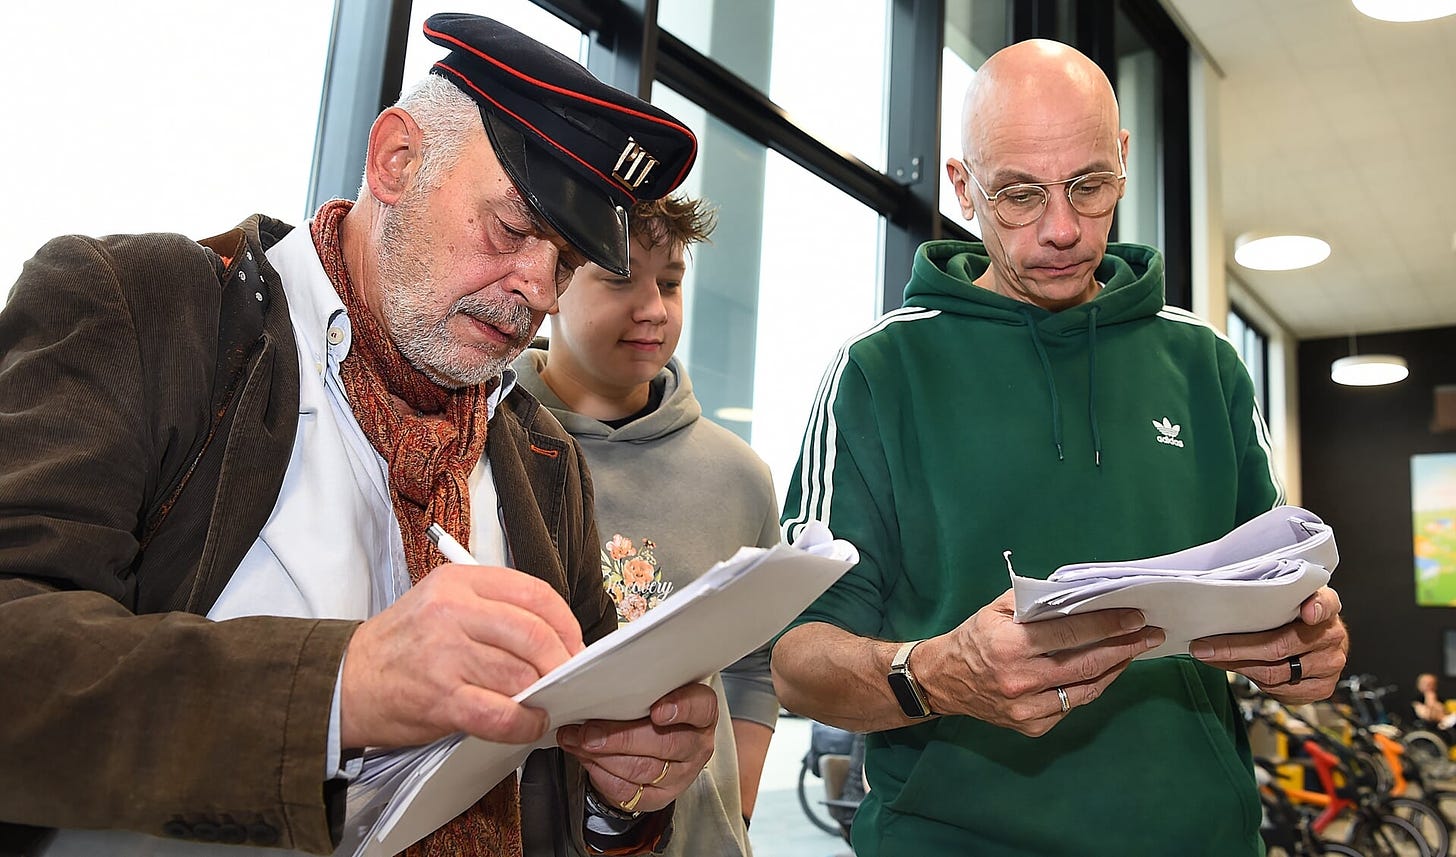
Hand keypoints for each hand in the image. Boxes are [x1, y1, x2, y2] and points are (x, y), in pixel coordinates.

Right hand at [339, 563, 584, 748]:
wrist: (347, 681)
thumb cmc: (402, 646)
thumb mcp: (442, 603)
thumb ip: (493, 610)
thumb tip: (553, 636)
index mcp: (459, 582)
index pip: (534, 593)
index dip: (565, 622)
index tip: (573, 643)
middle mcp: (452, 611)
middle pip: (534, 634)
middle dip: (562, 661)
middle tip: (568, 677)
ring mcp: (445, 654)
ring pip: (521, 673)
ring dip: (543, 694)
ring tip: (545, 701)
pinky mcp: (440, 697)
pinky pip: (500, 713)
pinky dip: (524, 722)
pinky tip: (529, 723)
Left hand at [556, 682, 717, 813]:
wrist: (655, 747)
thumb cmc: (654, 712)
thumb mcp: (657, 693)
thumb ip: (642, 688)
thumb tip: (602, 682)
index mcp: (701, 714)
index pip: (701, 707)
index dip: (681, 708)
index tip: (657, 710)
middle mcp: (695, 746)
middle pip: (664, 744)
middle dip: (621, 738)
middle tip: (590, 732)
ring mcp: (679, 775)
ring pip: (642, 769)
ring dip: (603, 756)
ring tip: (579, 741)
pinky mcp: (659, 797)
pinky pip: (628, 792)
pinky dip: (601, 775)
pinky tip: (587, 758)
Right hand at [916, 589, 1164, 736]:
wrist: (944, 681)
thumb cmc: (974, 638)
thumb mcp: (996, 609)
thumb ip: (1035, 600)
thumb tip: (1079, 593)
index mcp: (1010, 645)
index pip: (1071, 633)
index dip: (1108, 625)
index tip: (1135, 617)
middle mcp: (1020, 680)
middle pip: (1087, 663)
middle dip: (1125, 647)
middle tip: (1151, 635)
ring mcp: (1027, 708)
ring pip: (1086, 689)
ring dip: (1117, 668)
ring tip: (1135, 651)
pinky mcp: (1032, 726)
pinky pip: (1073, 705)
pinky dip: (1094, 686)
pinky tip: (1108, 670)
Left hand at [1190, 586, 1347, 704]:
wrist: (1321, 639)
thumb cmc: (1295, 614)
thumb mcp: (1287, 597)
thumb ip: (1269, 597)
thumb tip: (1220, 607)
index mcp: (1325, 605)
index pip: (1325, 603)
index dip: (1315, 607)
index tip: (1306, 611)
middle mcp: (1332, 635)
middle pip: (1279, 645)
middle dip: (1234, 648)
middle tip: (1204, 647)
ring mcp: (1330, 663)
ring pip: (1275, 671)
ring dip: (1237, 666)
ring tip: (1212, 658)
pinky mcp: (1322, 687)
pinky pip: (1280, 690)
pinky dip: (1254, 681)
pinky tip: (1239, 670)